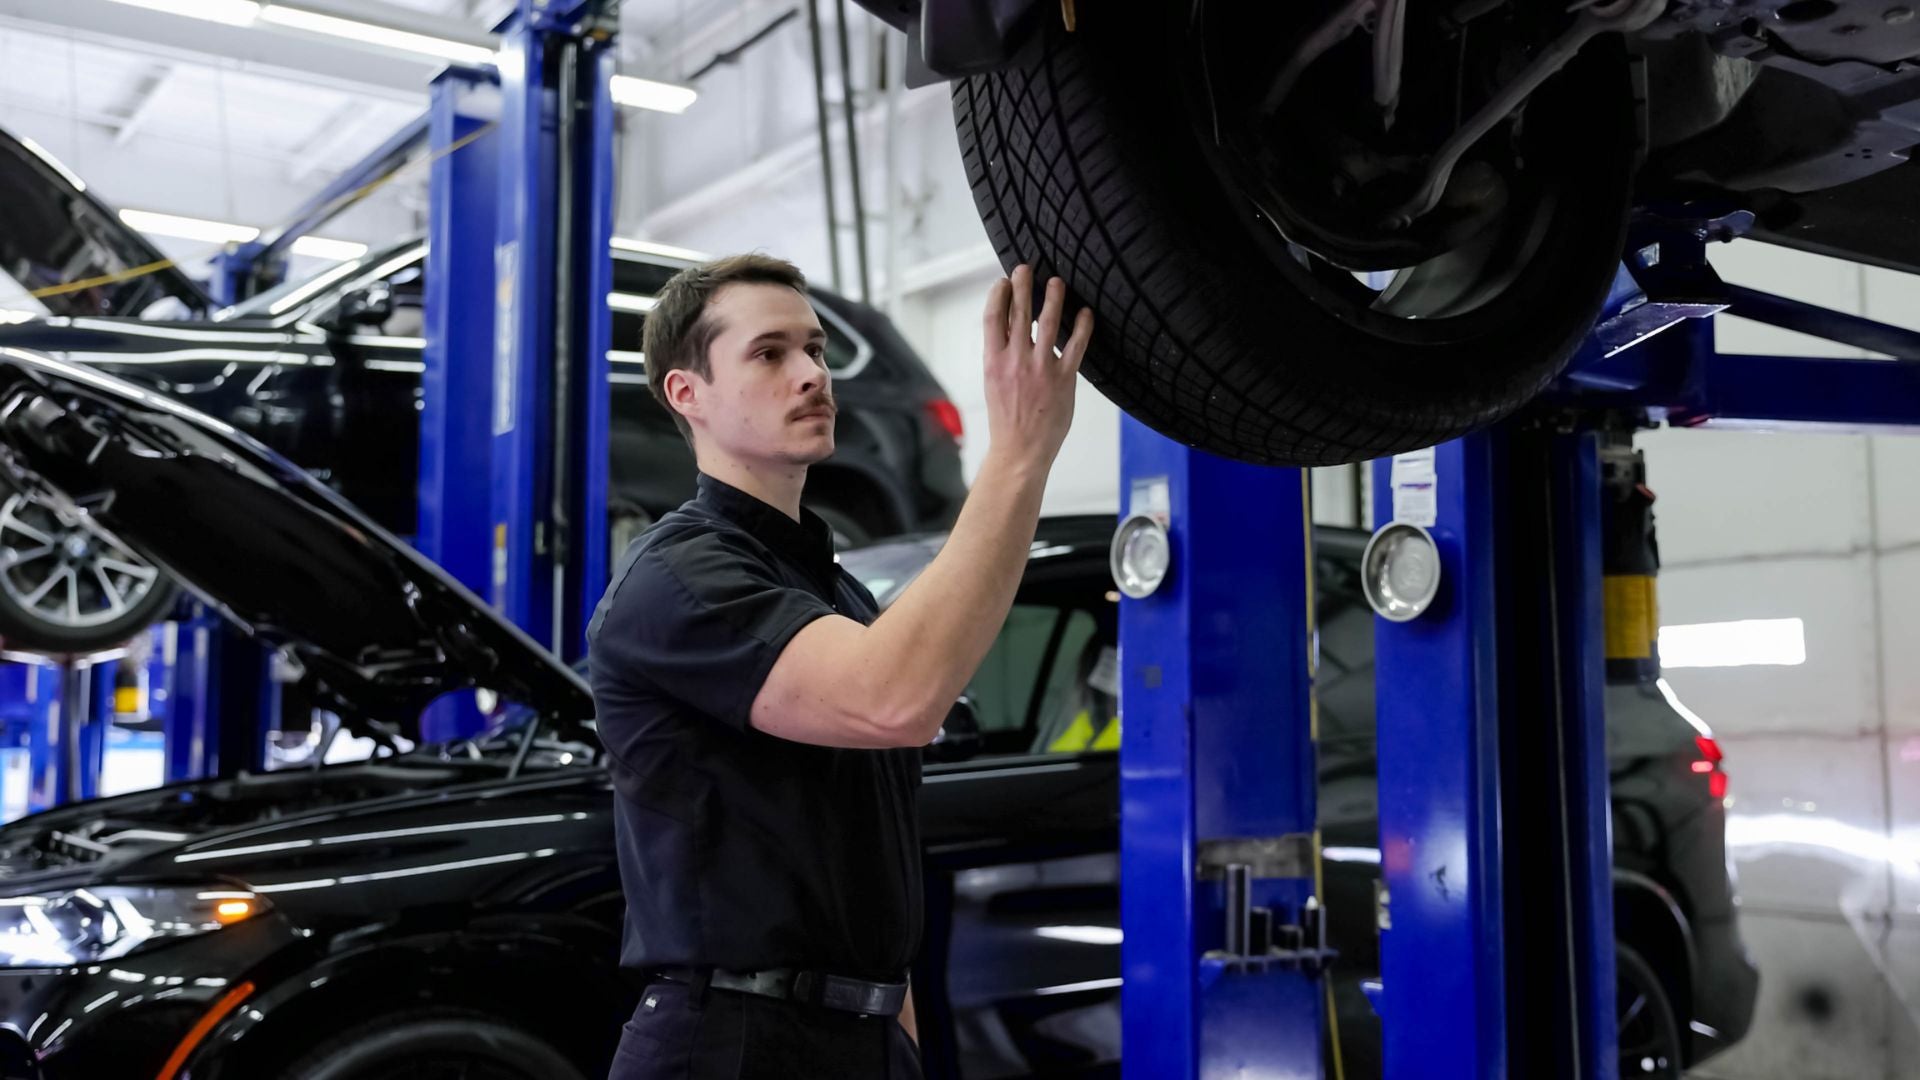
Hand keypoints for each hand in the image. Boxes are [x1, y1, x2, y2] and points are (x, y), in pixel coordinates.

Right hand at [980, 265, 1093, 472]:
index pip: (993, 318)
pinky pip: (1076, 346)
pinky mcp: (1063, 379)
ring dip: (1053, 298)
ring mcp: (1040, 368)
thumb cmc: (1006, 420)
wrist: (1020, 451)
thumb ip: (1001, 358)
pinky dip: (1083, 326)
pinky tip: (1086, 313)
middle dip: (1022, 285)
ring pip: (1048, 323)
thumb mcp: (993, 384)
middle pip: (1018, 312)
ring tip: (1056, 282)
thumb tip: (1010, 334)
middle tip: (1025, 267)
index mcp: (994, 361)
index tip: (1003, 281)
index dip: (998, 294)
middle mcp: (1016, 360)